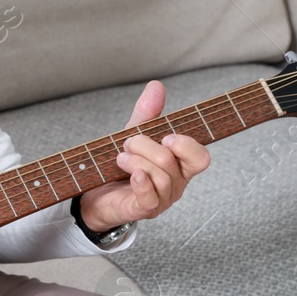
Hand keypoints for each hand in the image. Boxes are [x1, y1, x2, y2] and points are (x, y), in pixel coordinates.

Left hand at [78, 81, 209, 232]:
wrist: (96, 194)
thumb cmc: (121, 166)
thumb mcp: (134, 134)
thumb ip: (147, 113)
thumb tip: (156, 85)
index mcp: (180, 165)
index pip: (201, 157)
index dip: (186, 145)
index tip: (166, 136)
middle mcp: (175, 183)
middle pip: (171, 161)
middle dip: (145, 145)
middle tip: (127, 143)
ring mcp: (162, 199)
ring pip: (159, 176)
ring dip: (135, 161)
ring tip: (120, 158)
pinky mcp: (144, 210)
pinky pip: (150, 198)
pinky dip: (141, 182)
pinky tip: (132, 173)